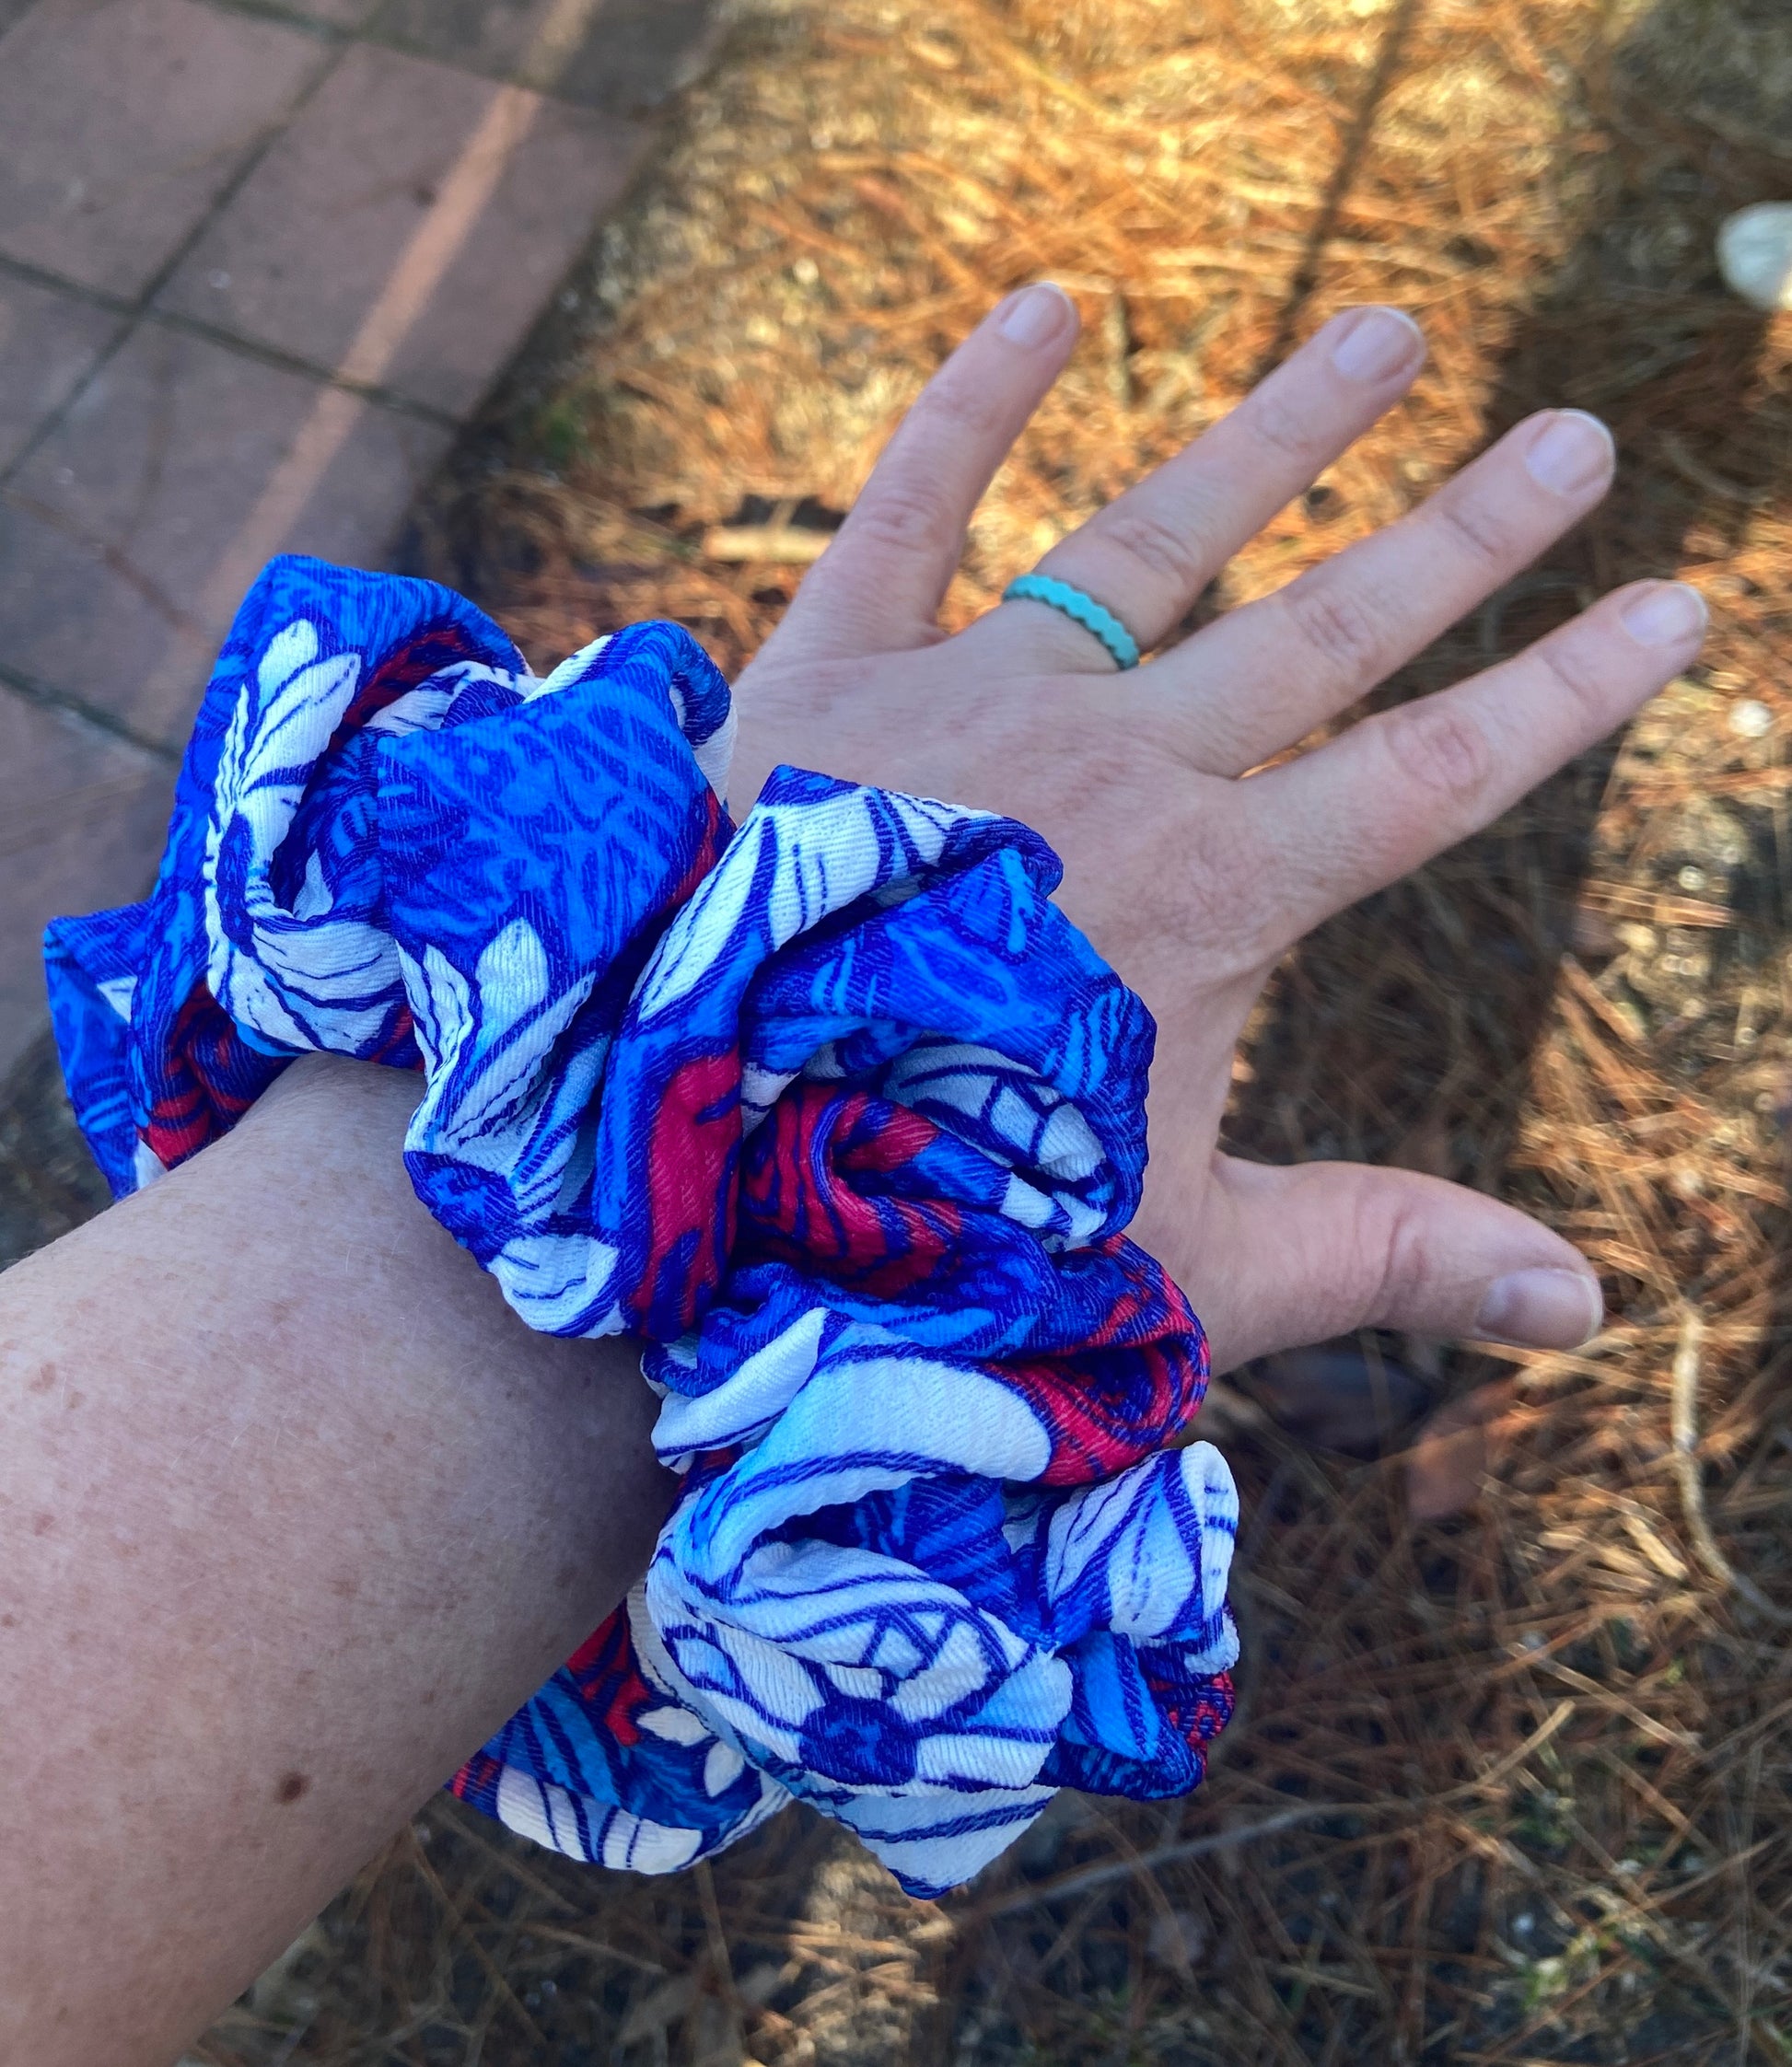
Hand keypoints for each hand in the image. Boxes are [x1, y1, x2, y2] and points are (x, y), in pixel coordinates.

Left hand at [725, 286, 1707, 1373]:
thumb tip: (1587, 1309)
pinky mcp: (828, 672)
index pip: (1435, 775)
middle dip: (1467, 536)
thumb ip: (1380, 1251)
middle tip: (1579, 437)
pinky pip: (907, 508)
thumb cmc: (931, 1228)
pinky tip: (1050, 301)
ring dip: (1281, 434)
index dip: (1567, 693)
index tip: (1677, 607)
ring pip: (1157, 539)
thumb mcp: (1180, 1265)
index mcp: (1213, 897)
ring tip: (1388, 332)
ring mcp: (973, 703)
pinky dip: (971, 405)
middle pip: (1328, 629)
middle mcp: (1112, 768)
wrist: (675, 1154)